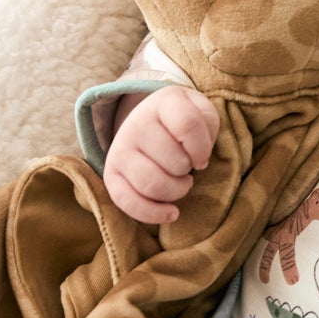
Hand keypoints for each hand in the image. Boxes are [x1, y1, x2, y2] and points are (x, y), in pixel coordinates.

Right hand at [103, 86, 218, 225]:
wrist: (149, 120)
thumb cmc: (183, 120)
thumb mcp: (202, 110)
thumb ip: (207, 125)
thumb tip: (199, 162)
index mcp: (163, 103)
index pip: (187, 125)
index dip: (202, 148)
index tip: (202, 156)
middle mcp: (136, 124)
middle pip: (174, 162)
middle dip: (188, 171)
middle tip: (187, 167)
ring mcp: (120, 150)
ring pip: (153, 184)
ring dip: (176, 191)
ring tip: (181, 183)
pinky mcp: (111, 175)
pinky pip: (128, 202)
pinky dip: (153, 214)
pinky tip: (172, 212)